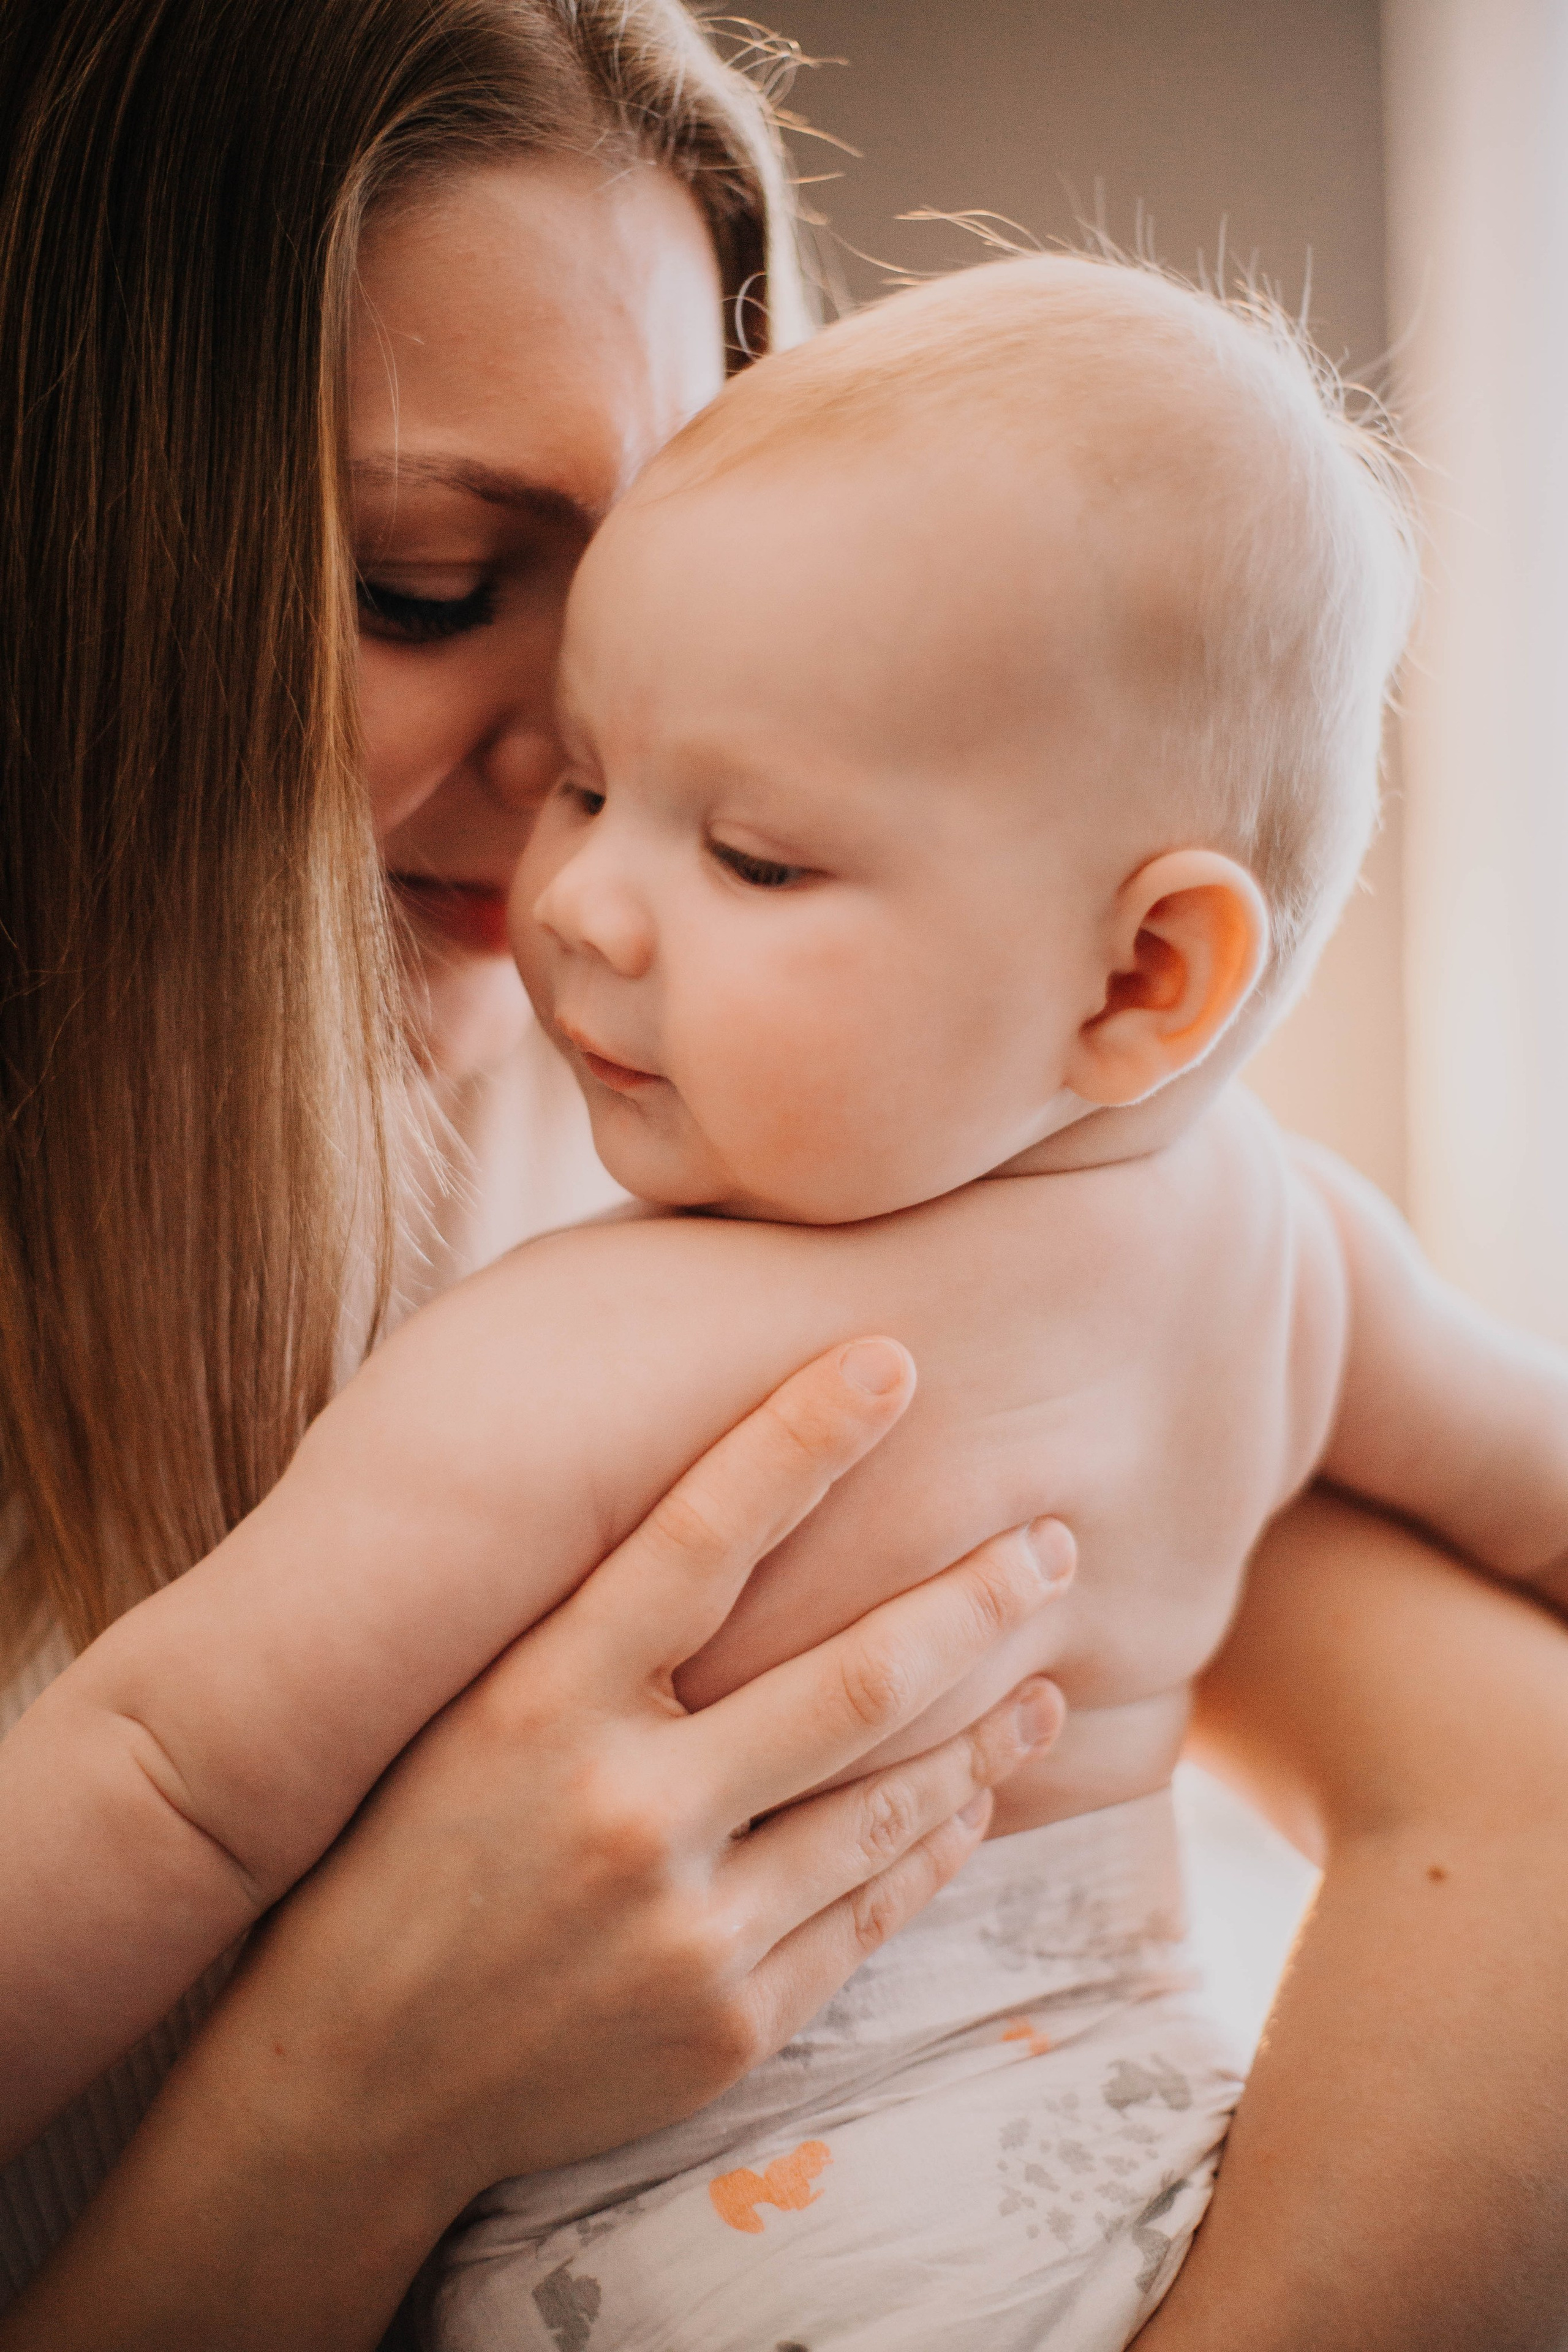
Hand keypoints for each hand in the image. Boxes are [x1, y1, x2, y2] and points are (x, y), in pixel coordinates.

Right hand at [3, 1339, 1070, 2350]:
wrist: (351, 2081)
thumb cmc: (401, 1856)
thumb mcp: (461, 1712)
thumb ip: (576, 1619)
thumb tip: (702, 1495)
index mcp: (538, 1707)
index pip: (693, 1540)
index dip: (799, 1440)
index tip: (889, 1360)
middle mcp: (624, 1811)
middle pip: (851, 1680)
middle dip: (973, 1599)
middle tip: (1054, 1541)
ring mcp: (685, 1930)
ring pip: (886, 1803)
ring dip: (986, 1731)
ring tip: (1049, 1672)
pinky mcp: (728, 2024)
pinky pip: (869, 1914)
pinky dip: (932, 1845)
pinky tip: (974, 1799)